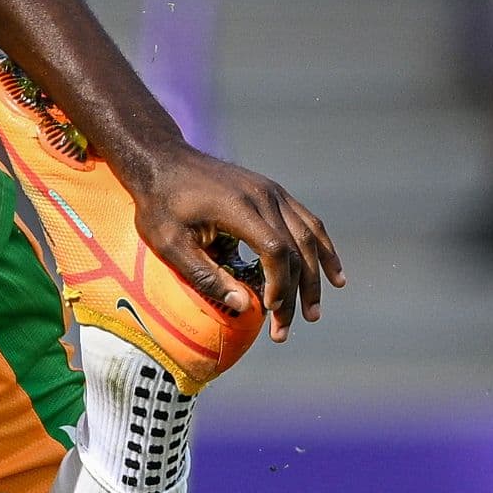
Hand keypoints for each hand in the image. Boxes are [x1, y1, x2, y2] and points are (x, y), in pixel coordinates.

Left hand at [129, 143, 343, 341]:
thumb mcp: (170, 245)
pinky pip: (307, 223)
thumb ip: (205, 275)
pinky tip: (333, 275)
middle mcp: (264, 195)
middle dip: (294, 293)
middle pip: (295, 248)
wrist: (163, 162)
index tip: (268, 310)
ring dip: (315, 277)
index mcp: (238, 207)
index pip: (274, 249)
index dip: (277, 283)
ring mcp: (273, 192)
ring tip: (314, 313)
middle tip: (285, 330)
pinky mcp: (274, 193)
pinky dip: (322, 250)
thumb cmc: (160, 205)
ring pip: (308, 237)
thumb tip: (244, 307)